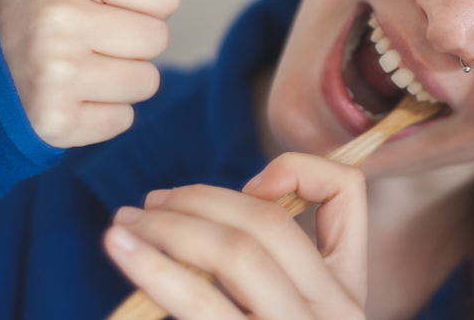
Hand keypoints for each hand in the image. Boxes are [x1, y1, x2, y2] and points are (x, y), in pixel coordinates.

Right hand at [0, 0, 180, 147]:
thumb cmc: (18, 2)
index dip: (140, 1)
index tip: (101, 1)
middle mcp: (61, 19)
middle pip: (158, 40)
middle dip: (130, 40)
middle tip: (86, 36)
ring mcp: (56, 73)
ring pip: (146, 82)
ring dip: (118, 78)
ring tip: (76, 64)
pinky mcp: (54, 121)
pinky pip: (122, 119)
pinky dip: (101, 114)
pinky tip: (67, 95)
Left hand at [103, 153, 367, 319]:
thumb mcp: (301, 318)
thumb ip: (278, 274)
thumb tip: (209, 220)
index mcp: (348, 292)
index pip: (347, 195)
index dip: (296, 169)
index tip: (249, 185)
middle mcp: (332, 314)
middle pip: (268, 225)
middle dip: (199, 200)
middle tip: (151, 204)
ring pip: (235, 257)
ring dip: (171, 228)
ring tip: (126, 226)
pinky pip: (200, 307)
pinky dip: (158, 273)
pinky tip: (128, 257)